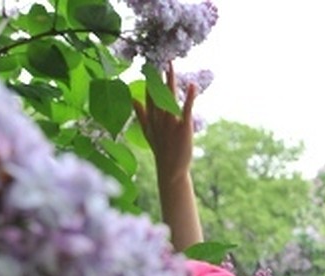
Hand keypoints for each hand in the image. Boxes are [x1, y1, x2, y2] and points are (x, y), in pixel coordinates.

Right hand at [134, 64, 196, 186]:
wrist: (171, 169)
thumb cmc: (161, 149)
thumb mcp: (147, 131)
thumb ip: (140, 114)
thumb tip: (132, 99)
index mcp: (151, 117)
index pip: (149, 93)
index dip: (149, 78)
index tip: (148, 62)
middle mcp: (159, 117)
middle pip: (157, 92)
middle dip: (158, 74)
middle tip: (158, 56)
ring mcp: (171, 122)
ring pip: (169, 97)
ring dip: (170, 80)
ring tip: (170, 64)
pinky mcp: (184, 127)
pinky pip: (186, 109)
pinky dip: (189, 97)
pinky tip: (192, 85)